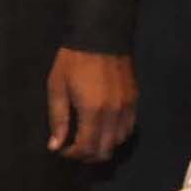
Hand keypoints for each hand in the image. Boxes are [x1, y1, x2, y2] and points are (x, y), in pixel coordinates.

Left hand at [48, 47, 137, 161]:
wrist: (101, 35)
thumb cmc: (73, 60)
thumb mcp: (57, 87)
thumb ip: (57, 119)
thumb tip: (56, 145)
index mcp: (92, 111)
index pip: (86, 147)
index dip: (72, 154)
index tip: (62, 149)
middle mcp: (114, 113)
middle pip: (105, 150)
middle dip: (88, 156)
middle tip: (75, 150)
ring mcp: (127, 107)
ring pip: (119, 141)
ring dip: (104, 147)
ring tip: (90, 142)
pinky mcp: (134, 99)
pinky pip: (129, 127)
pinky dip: (116, 135)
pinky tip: (105, 130)